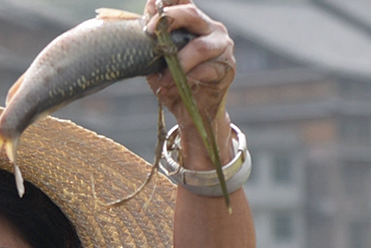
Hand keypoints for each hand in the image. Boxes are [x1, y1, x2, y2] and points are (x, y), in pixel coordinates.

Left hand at [144, 0, 235, 163]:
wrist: (193, 113)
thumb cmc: (175, 84)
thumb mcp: (158, 62)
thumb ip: (153, 42)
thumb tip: (143, 21)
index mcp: (195, 23)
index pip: (183, 0)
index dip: (167, 1)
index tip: (150, 10)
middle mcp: (212, 29)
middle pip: (191, 13)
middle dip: (168, 20)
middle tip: (149, 32)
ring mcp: (223, 47)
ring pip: (199, 46)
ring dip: (177, 62)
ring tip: (162, 79)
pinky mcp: (227, 68)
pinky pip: (205, 70)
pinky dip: (186, 79)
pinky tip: (172, 87)